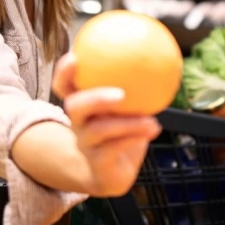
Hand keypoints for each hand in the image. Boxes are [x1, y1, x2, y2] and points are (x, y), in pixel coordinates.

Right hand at [52, 52, 161, 197]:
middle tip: (121, 94)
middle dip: (95, 98)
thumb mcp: (130, 105)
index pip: (64, 85)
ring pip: (98, 130)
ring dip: (127, 123)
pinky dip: (135, 137)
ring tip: (149, 118)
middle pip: (74, 106)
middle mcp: (78, 122)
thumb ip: (137, 84)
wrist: (114, 172)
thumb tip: (161, 52)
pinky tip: (154, 128)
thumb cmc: (123, 131)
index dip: (64, 71)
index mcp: (81, 104)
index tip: (76, 56)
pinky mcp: (97, 164)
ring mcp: (85, 144)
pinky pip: (114, 150)